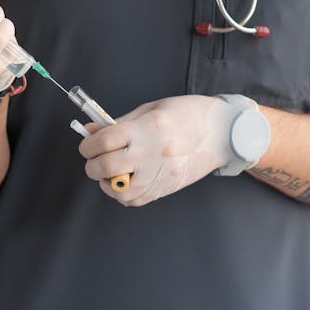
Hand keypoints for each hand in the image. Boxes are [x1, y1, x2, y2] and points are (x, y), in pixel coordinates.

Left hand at [79, 95, 234, 206]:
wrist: (222, 131)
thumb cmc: (186, 114)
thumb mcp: (150, 109)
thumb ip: (119, 123)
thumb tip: (90, 131)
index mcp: (147, 127)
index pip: (105, 141)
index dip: (88, 145)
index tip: (87, 145)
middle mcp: (153, 152)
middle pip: (107, 167)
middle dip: (93, 166)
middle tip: (93, 161)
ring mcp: (161, 173)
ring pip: (120, 191)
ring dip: (108, 183)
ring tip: (111, 173)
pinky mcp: (168, 187)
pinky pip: (137, 200)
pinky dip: (125, 194)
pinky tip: (126, 181)